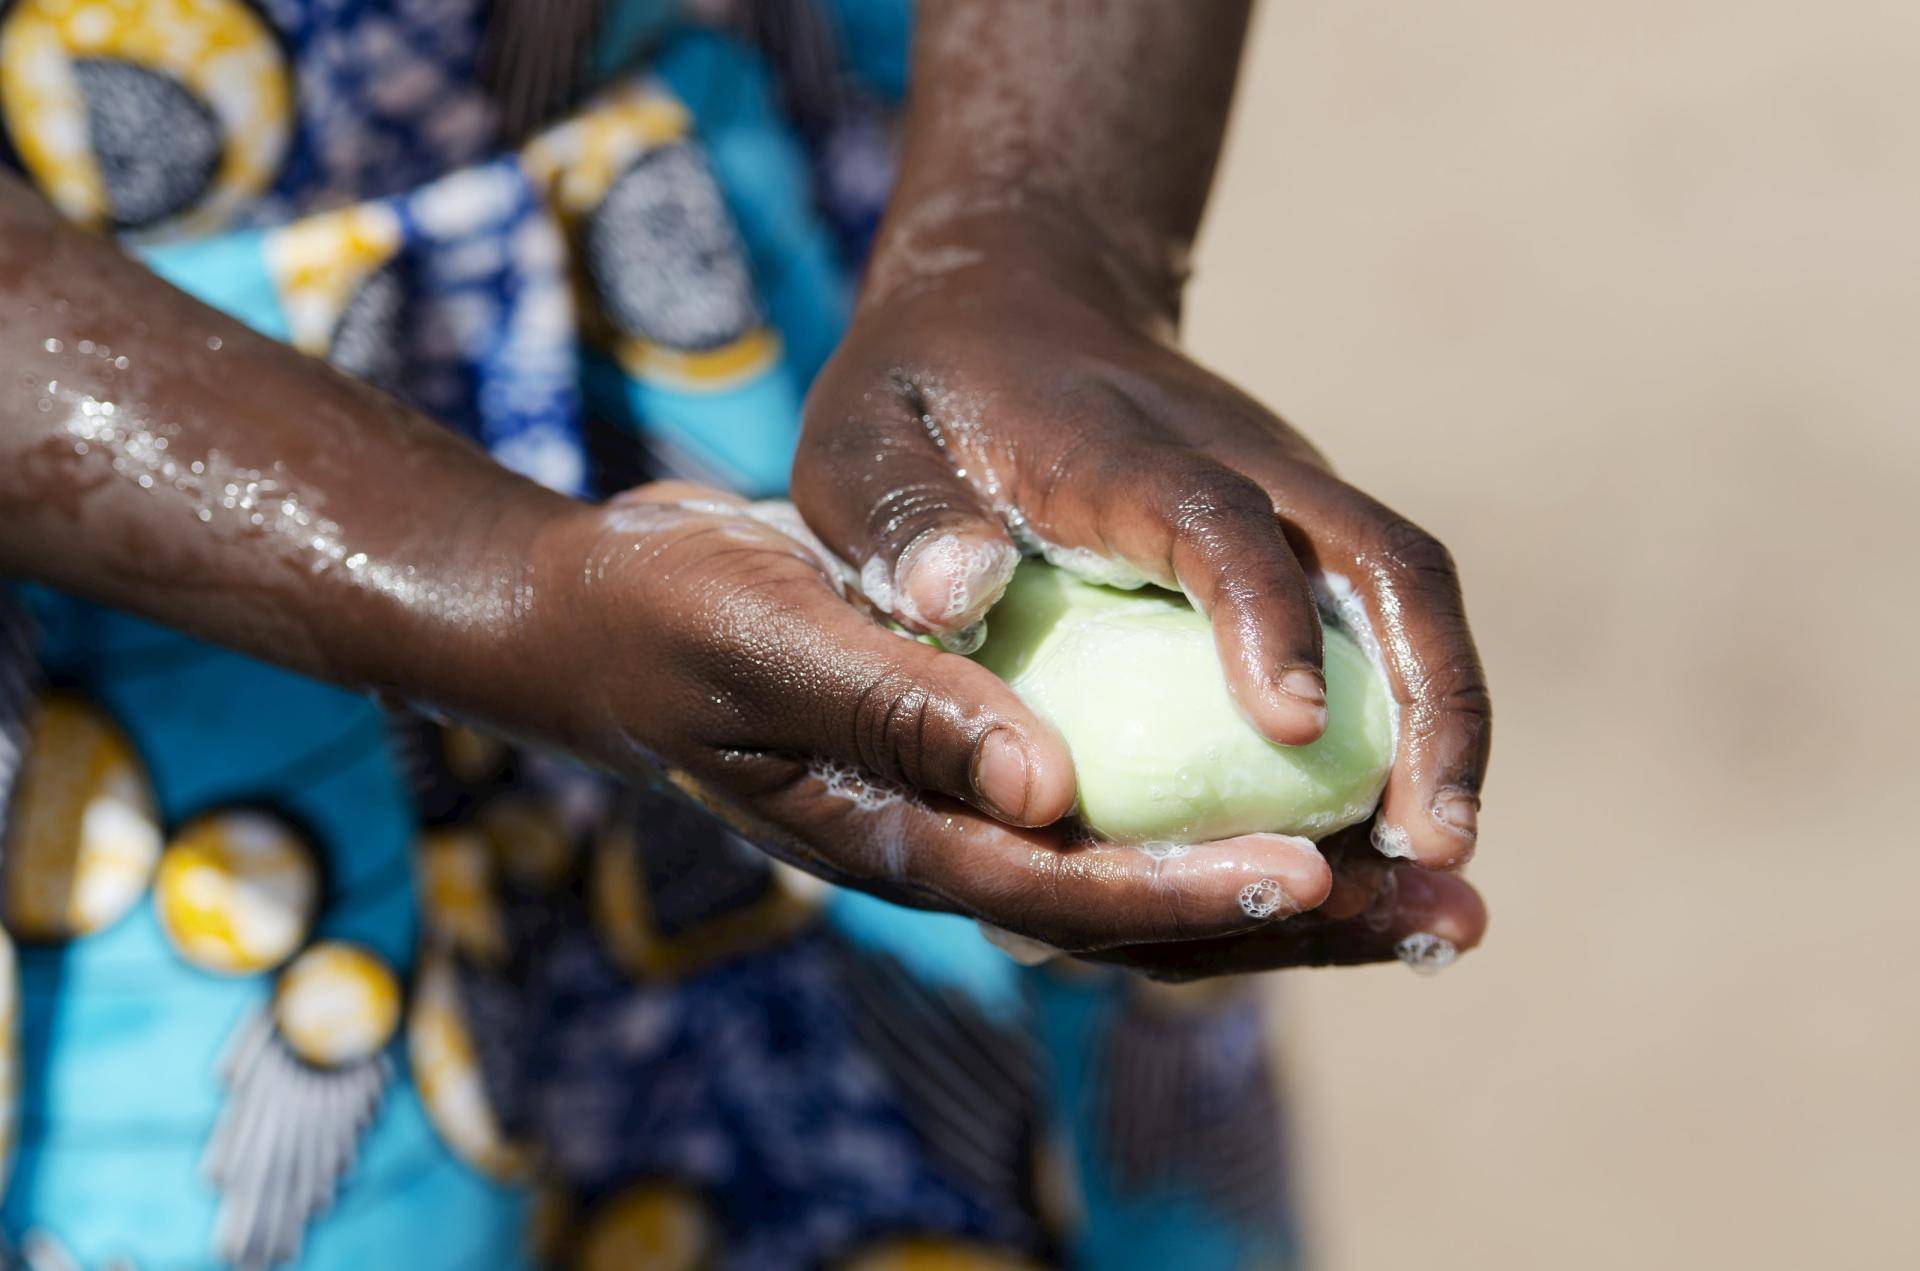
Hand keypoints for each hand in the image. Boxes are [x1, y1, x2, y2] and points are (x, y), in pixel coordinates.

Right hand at [529, 482, 1375, 964]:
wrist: (621, 615)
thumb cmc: (672, 616)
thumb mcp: (766, 638)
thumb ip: (895, 707)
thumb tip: (1042, 786)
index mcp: (905, 837)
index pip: (1065, 891)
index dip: (1189, 894)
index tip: (1313, 877)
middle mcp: (965, 846)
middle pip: (1152, 920)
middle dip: (1301, 926)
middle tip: (1450, 915)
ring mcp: (989, 816)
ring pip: (1167, 879)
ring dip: (1306, 891)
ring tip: (1441, 888)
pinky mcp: (1008, 766)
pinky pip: (1143, 815)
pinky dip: (1239, 819)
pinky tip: (1337, 800)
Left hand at [793, 214, 1491, 870]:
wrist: (1016, 304)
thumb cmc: (925, 395)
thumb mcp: (865, 441)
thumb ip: (898, 517)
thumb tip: (952, 600)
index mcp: (1120, 451)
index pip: (1218, 516)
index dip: (1260, 611)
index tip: (1287, 721)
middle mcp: (1244, 464)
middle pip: (1384, 562)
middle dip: (1430, 700)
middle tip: (1435, 843)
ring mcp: (1291, 499)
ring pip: (1409, 598)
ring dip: (1444, 725)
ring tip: (1439, 864)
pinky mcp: (1304, 536)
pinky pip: (1385, 625)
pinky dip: (1411, 723)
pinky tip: (1396, 829)